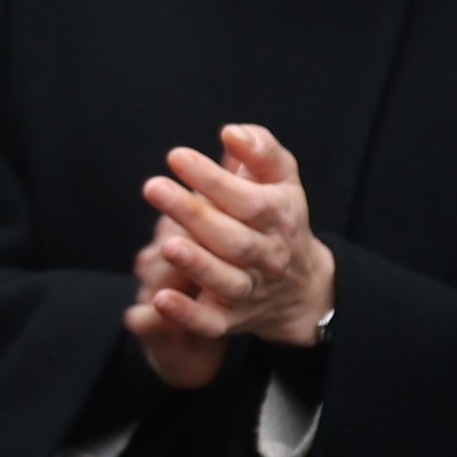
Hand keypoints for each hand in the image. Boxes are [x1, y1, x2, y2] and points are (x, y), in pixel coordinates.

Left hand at [130, 124, 333, 376]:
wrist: (303, 287)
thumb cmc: (280, 218)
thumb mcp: (283, 180)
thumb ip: (262, 151)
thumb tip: (232, 131)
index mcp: (279, 218)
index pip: (248, 200)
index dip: (213, 180)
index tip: (176, 157)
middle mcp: (267, 257)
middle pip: (233, 239)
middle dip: (194, 214)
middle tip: (153, 187)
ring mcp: (250, 291)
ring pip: (225, 281)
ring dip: (197, 264)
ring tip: (166, 244)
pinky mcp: (231, 320)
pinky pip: (211, 324)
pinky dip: (187, 315)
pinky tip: (159, 298)